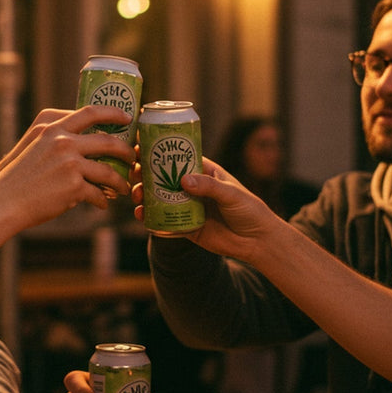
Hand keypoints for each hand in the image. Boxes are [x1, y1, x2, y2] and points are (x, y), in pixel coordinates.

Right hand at [0, 106, 134, 266]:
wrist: (3, 199)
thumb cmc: (18, 173)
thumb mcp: (33, 142)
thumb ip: (55, 134)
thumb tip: (84, 136)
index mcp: (52, 126)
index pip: (90, 112)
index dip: (113, 113)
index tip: (127, 117)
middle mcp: (62, 141)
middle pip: (107, 141)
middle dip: (125, 150)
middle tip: (132, 157)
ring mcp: (69, 163)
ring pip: (108, 171)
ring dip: (119, 182)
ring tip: (123, 189)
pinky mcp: (73, 186)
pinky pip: (97, 193)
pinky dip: (102, 200)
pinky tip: (102, 204)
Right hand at [133, 157, 286, 264]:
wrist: (257, 242)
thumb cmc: (250, 210)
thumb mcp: (231, 194)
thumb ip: (209, 186)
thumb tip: (183, 180)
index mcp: (205, 172)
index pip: (179, 157)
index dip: (160, 153)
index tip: (141, 150)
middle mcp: (194, 188)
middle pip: (164, 177)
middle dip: (146, 175)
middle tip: (134, 174)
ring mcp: (188, 207)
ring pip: (160, 198)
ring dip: (145, 195)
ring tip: (136, 196)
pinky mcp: (186, 226)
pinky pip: (164, 221)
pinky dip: (150, 218)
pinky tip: (141, 215)